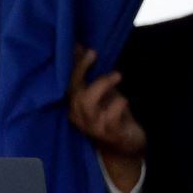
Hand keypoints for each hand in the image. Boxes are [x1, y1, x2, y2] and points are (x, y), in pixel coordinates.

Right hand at [67, 45, 146, 192]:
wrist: (126, 146)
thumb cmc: (112, 115)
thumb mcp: (101, 93)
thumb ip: (90, 75)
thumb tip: (81, 48)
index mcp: (73, 105)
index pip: (66, 83)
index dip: (72, 65)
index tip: (79, 46)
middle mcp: (78, 115)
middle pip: (74, 91)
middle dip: (81, 69)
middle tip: (94, 53)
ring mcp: (93, 126)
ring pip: (88, 103)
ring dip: (102, 85)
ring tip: (117, 75)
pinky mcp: (110, 133)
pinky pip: (111, 117)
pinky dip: (118, 104)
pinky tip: (124, 99)